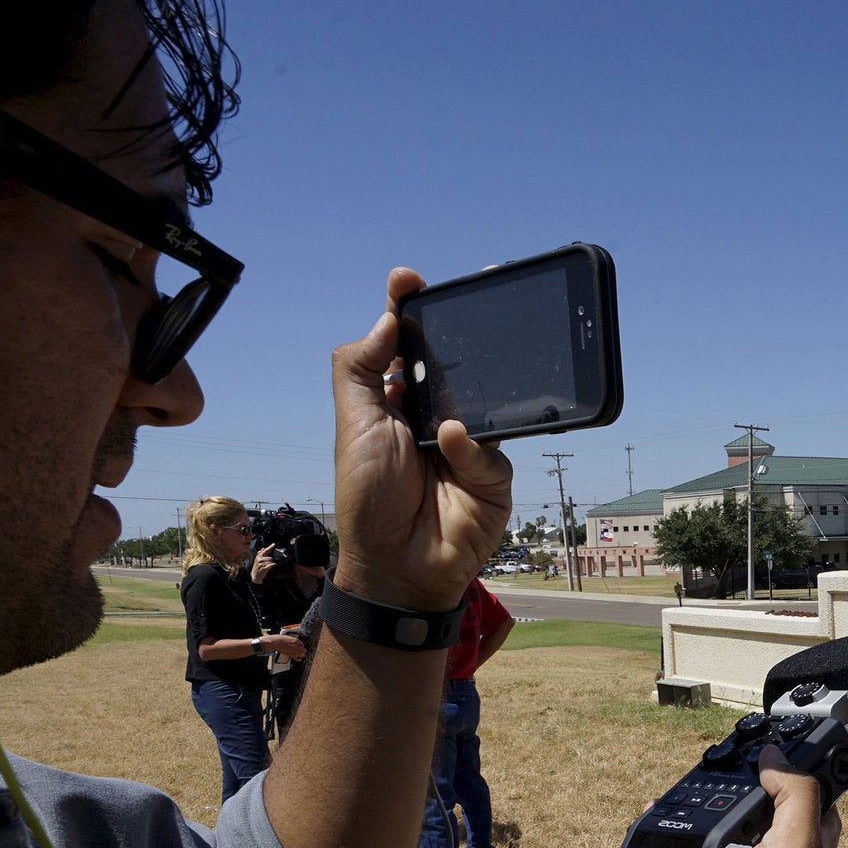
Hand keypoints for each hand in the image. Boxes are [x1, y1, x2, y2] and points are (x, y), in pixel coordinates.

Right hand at [248, 549, 276, 583]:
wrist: (255, 576)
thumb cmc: (257, 567)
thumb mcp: (257, 560)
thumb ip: (260, 554)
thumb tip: (263, 548)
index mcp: (258, 557)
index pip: (265, 551)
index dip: (270, 547)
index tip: (274, 544)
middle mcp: (259, 560)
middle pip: (269, 557)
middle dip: (271, 559)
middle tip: (271, 561)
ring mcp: (260, 564)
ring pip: (269, 562)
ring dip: (271, 563)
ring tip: (269, 565)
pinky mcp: (262, 569)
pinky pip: (269, 566)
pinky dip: (272, 565)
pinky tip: (273, 565)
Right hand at [262, 632, 306, 661]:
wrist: (275, 642)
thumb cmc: (280, 639)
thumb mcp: (288, 637)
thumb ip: (292, 640)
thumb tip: (294, 641)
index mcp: (295, 640)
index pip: (302, 644)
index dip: (302, 646)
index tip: (302, 646)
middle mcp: (295, 645)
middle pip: (303, 649)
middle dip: (303, 650)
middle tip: (304, 651)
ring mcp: (293, 650)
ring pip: (300, 654)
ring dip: (302, 655)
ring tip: (302, 656)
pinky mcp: (289, 654)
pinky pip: (296, 657)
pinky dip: (298, 659)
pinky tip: (299, 659)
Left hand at [329, 268, 513, 610]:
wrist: (398, 566)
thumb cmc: (368, 499)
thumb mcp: (353, 424)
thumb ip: (360, 367)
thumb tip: (386, 317)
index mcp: (394, 401)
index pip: (404, 344)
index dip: (408, 310)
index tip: (409, 280)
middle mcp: (433, 416)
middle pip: (452, 361)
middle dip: (461, 332)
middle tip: (472, 297)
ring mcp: (468, 444)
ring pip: (484, 399)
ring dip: (470, 394)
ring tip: (445, 409)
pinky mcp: (494, 474)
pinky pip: (495, 448)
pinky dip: (474, 448)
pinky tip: (455, 451)